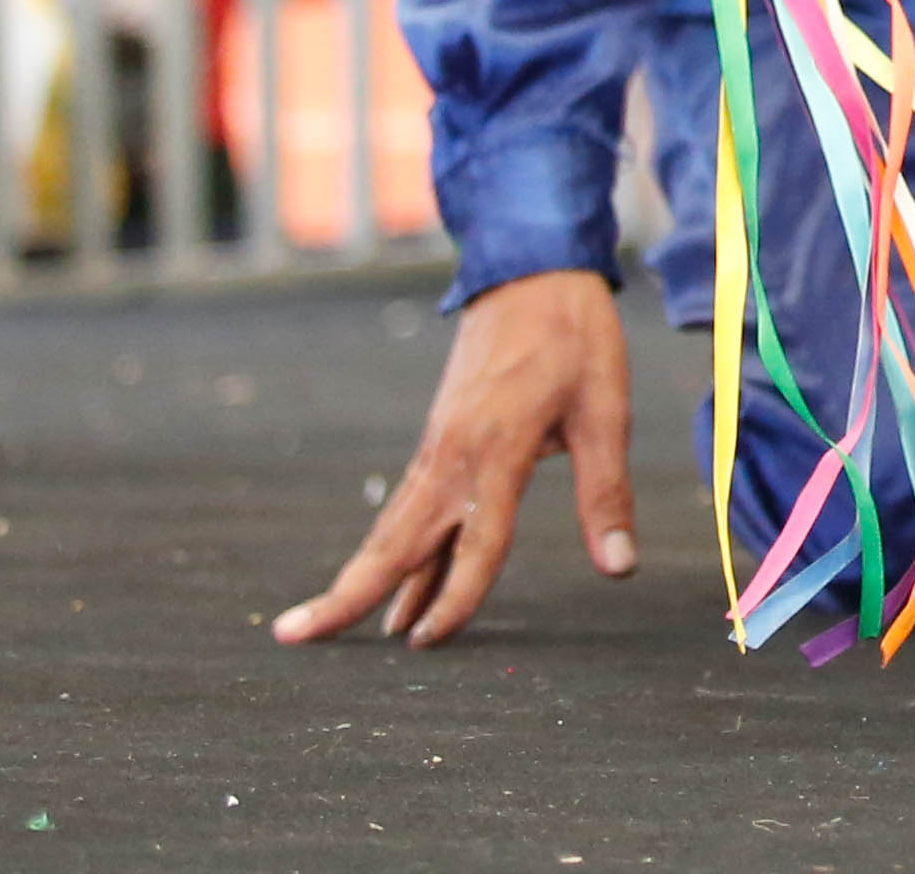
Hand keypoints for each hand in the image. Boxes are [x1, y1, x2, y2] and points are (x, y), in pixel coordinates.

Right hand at [272, 268, 637, 648]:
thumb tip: (619, 567)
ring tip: (321, 625)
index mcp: (497, 450)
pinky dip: (391, 549)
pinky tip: (392, 582)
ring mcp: (438, 448)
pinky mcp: (439, 440)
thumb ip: (605, 492)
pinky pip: (407, 507)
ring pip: (391, 527)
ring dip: (358, 577)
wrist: (530, 269)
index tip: (428, 645)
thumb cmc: (575, 337)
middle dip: (346, 595)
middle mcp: (452, 455)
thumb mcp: (605, 409)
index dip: (456, 598)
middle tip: (294, 639)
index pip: (475, 543)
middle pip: (395, 542)